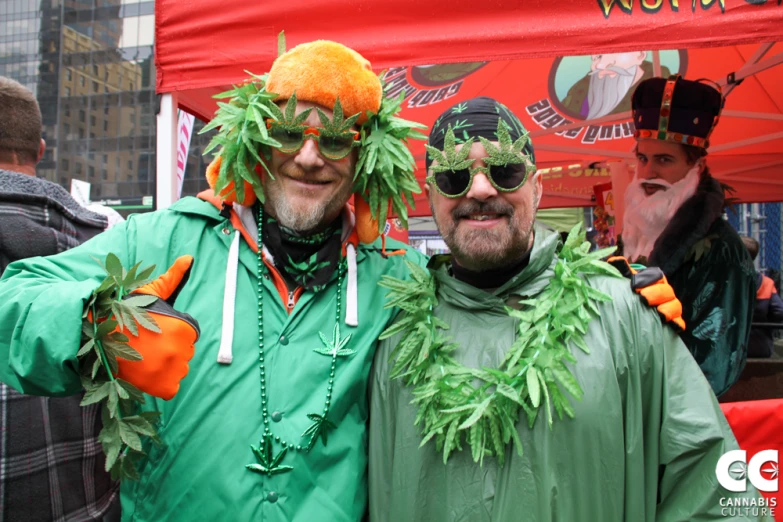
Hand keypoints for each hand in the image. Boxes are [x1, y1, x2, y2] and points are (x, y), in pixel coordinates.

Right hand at [115, 256, 199, 399]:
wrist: (95, 334)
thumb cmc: (125, 311)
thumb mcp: (151, 292)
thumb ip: (173, 277)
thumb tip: (189, 258)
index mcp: (184, 329)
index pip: (190, 337)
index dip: (174, 333)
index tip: (155, 330)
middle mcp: (180, 351)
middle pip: (185, 354)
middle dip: (170, 349)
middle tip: (147, 344)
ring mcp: (169, 371)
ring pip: (178, 371)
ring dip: (166, 367)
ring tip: (145, 357)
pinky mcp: (160, 387)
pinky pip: (171, 389)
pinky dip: (161, 384)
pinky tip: (146, 373)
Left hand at [607, 256, 685, 330]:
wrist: (628, 313)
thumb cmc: (627, 293)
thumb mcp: (622, 281)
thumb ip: (620, 270)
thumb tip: (614, 260)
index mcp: (654, 281)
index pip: (657, 276)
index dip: (648, 280)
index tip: (634, 286)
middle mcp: (665, 293)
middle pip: (667, 291)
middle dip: (657, 294)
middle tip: (643, 298)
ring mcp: (670, 308)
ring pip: (675, 306)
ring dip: (669, 309)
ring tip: (659, 313)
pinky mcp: (672, 322)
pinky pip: (679, 322)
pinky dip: (677, 323)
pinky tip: (671, 325)